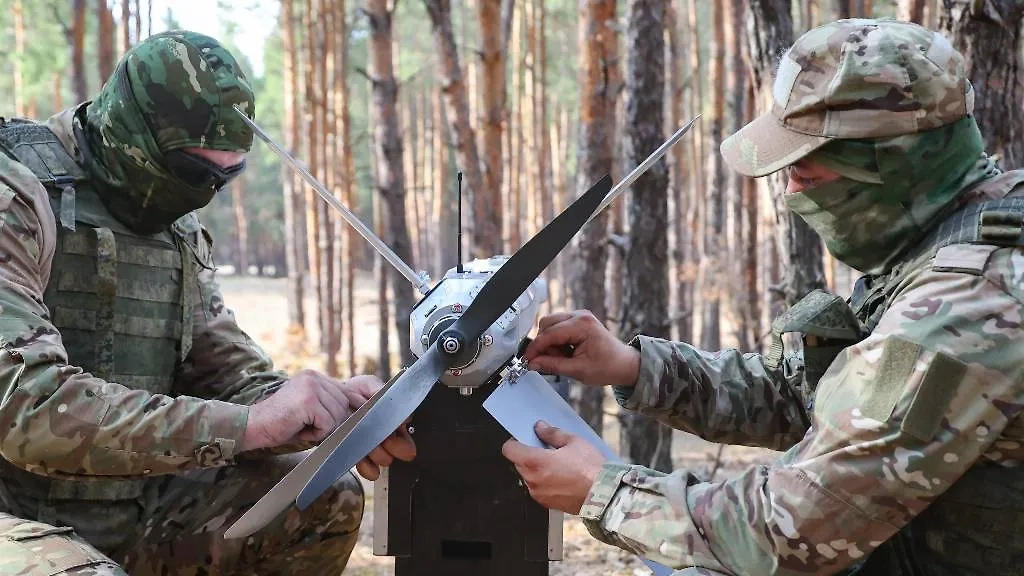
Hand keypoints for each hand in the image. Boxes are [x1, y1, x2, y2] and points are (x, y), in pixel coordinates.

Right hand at [242, 372, 415, 479]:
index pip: (367, 389)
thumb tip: (385, 446)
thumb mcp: (322, 428)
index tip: (405, 427)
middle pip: (362, 408)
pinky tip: (303, 430)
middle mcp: (323, 378)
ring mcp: (315, 384)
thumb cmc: (285, 429)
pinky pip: (328, 424)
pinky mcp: (307, 396)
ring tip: (317, 437)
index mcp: (328, 383)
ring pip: (345, 420)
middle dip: (381, 435)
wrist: (250, 429)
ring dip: (338, 439)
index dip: (387, 408)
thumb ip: (347, 427)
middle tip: (397, 456)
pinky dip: (319, 435)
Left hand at [501, 421, 606, 514]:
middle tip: (547, 450)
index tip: (523, 439)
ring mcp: (539, 494)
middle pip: (519, 463)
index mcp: (535, 462)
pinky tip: (562, 477)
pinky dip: (545, 482)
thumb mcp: (573, 442)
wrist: (605, 495)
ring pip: (529, 476)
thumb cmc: (592, 470)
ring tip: (558, 465)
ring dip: (537, 469)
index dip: (515, 442)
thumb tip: (541, 428)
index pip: (509, 450)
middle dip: (529, 455)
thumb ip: (552, 433)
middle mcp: (533, 480)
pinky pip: (538, 488)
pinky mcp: (547, 503)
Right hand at [522, 310, 640, 386]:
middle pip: (546, 324)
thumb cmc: (608, 366)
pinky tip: (566, 352)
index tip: (527, 360)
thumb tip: (533, 363)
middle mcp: (580, 316)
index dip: (535, 348)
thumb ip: (553, 365)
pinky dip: (556, 340)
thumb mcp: (578, 370)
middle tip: (549, 361)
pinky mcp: (577, 321)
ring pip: (550, 324)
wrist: (624, 364)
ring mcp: (579, 316)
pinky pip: (557, 327)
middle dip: (543, 344)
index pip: (549, 334)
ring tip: (563, 358)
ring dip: (549, 342)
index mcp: (582, 326)